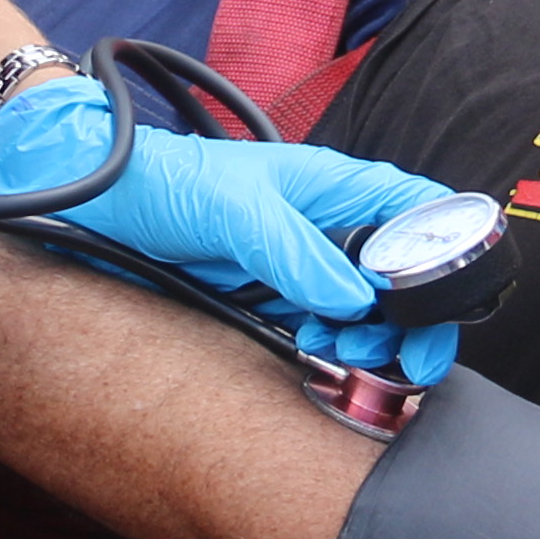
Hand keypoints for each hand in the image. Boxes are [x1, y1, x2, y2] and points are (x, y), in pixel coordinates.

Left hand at [0, 76, 466, 384]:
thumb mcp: (233, 210)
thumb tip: (354, 301)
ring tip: (341, 354)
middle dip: (408, 319)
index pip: (418, 212)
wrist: (94, 205)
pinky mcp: (269, 300)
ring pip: (364, 313)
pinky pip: (320, 332)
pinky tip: (315, 357)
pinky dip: (329, 351)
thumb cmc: (163, 181)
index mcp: (334, 188)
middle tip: (388, 354)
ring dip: (367, 342)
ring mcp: (299, 266)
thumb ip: (296, 253)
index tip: (444, 309)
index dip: (446, 255)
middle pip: (401, 276)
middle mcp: (326, 226)